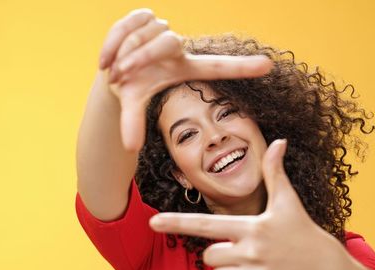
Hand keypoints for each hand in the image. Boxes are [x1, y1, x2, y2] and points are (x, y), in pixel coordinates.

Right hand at [98, 9, 273, 151]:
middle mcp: (176, 45)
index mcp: (184, 66)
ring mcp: (160, 28)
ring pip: (144, 35)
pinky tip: (105, 59)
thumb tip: (130, 148)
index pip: (217, 66)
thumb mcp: (133, 104)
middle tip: (121, 75)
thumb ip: (133, 123)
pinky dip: (113, 42)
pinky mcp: (142, 16)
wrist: (112, 67)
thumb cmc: (132, 86)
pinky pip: (129, 24)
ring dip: (123, 54)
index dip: (241, 67)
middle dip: (139, 59)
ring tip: (114, 70)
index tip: (269, 66)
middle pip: (166, 43)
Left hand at [148, 140, 350, 269]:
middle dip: (219, 255)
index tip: (152, 221)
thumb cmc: (301, 231)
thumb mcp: (288, 202)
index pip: (206, 225)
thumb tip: (279, 141)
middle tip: (244, 251)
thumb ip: (275, 173)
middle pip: (208, 257)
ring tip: (254, 266)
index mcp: (251, 227)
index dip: (177, 223)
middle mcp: (252, 251)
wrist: (329, 267)